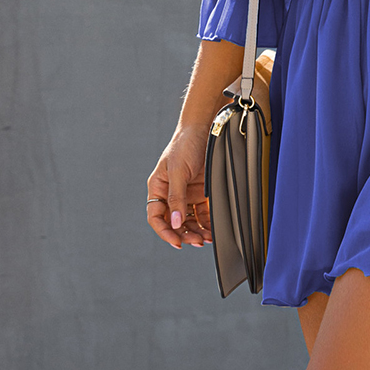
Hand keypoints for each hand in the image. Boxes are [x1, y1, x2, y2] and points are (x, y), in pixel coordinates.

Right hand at [146, 125, 212, 249]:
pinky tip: (213, 229)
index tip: (177, 242)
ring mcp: (186, 193)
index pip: (156, 217)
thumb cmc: (185, 144)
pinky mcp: (201, 192)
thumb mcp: (178, 170)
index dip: (165, 232)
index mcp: (158, 188)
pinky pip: (202, 213)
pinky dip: (207, 223)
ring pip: (189, 220)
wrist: (205, 127)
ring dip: (196, 231)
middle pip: (174, 222)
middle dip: (184, 234)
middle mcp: (171, 193)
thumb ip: (176, 197)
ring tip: (207, 239)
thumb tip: (175, 222)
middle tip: (197, 242)